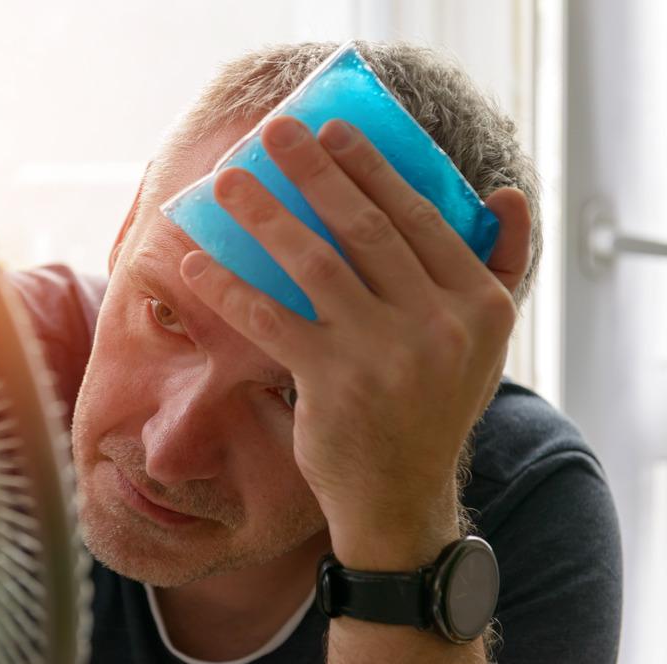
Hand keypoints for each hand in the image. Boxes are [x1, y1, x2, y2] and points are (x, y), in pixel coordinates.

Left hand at [179, 116, 530, 568]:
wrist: (401, 497)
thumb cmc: (432, 405)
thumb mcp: (483, 341)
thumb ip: (499, 266)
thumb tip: (503, 192)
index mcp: (480, 303)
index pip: (419, 217)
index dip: (371, 169)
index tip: (334, 130)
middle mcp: (440, 323)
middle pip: (365, 228)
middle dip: (314, 172)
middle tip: (274, 132)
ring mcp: (385, 354)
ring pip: (314, 261)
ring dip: (265, 216)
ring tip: (228, 182)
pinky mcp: (333, 383)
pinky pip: (271, 318)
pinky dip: (230, 287)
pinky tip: (197, 262)